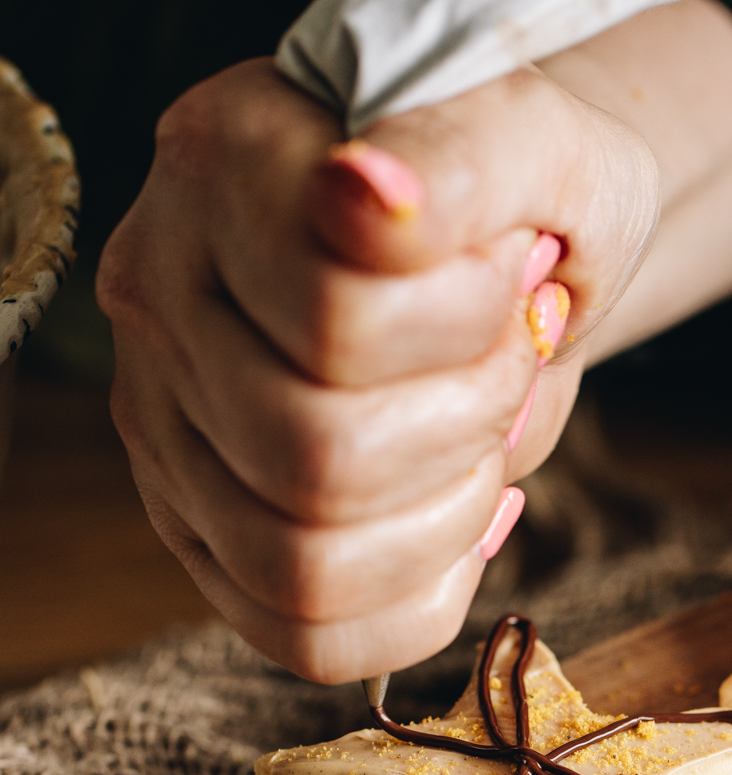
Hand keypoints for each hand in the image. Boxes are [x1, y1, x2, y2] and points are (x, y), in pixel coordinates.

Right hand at [98, 56, 657, 681]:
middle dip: (469, 425)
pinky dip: (421, 596)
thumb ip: (452, 157)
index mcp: (222, 164)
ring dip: (449, 515)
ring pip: (303, 566)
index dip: (471, 325)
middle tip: (515, 355)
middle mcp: (158, 294)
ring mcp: (164, 424)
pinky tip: (467, 512)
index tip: (522, 269)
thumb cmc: (523, 191)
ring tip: (487, 431)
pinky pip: (305, 636)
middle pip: (316, 458)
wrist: (520, 238)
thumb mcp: (529, 138)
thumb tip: (362, 197)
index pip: (339, 323)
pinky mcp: (199, 527)